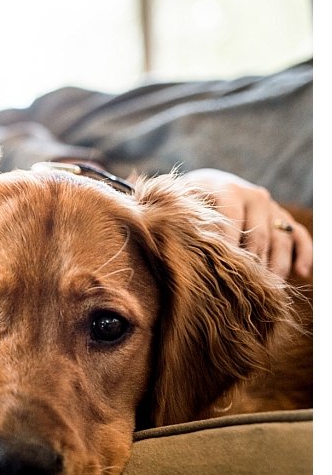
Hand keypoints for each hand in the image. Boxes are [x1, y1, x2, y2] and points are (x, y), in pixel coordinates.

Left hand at [181, 169, 311, 277]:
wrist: (209, 185)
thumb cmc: (188, 201)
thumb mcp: (181, 204)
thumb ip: (181, 218)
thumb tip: (171, 240)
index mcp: (228, 190)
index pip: (232, 217)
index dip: (228, 242)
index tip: (223, 267)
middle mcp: (255, 197)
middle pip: (260, 234)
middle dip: (253, 262)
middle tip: (244, 287)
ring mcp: (272, 208)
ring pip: (282, 239)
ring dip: (277, 266)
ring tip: (269, 289)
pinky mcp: (283, 219)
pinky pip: (299, 236)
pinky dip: (304, 253)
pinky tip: (302, 273)